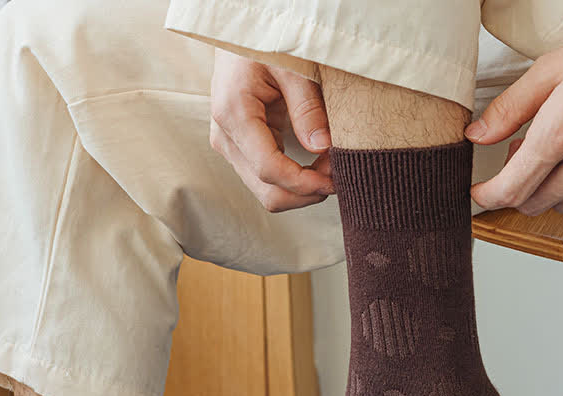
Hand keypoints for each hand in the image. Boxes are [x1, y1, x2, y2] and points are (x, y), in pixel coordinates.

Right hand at [209, 49, 333, 211]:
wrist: (243, 35)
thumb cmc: (266, 42)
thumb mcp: (292, 67)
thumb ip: (307, 107)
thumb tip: (323, 147)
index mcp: (234, 114)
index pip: (269, 170)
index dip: (304, 183)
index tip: (333, 181)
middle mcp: (225, 137)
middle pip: (267, 192)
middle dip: (305, 193)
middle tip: (336, 177)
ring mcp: (230, 146)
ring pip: (267, 192)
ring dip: (302, 190)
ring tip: (329, 169)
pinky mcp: (240, 149)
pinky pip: (268, 179)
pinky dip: (295, 181)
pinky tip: (316, 166)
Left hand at [465, 5, 562, 215]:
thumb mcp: (554, 69)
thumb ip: (509, 109)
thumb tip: (477, 136)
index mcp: (561, 134)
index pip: (509, 190)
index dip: (487, 197)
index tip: (479, 193)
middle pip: (532, 204)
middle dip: (521, 187)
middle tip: (530, 155)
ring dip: (555, 188)